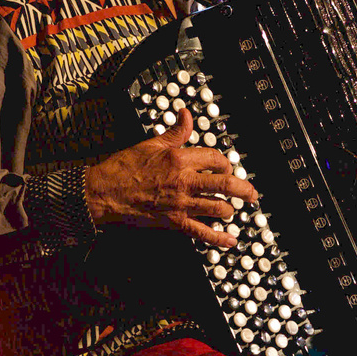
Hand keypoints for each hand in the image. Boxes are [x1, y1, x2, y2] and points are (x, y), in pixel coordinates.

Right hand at [85, 107, 258, 248]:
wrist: (105, 192)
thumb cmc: (124, 168)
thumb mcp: (151, 143)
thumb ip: (176, 131)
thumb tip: (187, 114)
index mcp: (180, 159)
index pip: (216, 159)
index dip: (226, 163)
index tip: (226, 167)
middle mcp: (185, 181)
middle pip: (226, 185)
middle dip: (244, 189)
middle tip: (251, 193)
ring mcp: (181, 203)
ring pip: (218, 208)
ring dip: (230, 209)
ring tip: (234, 210)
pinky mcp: (174, 222)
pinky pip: (201, 232)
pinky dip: (218, 238)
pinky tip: (230, 241)